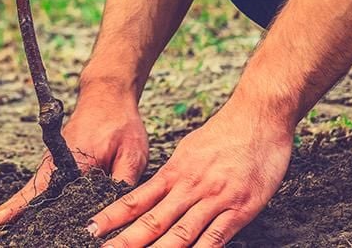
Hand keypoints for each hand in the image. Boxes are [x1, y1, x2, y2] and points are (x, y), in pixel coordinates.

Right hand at [0, 87, 148, 232]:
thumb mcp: (132, 154)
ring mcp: (54, 165)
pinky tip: (16, 218)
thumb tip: (114, 214)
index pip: (43, 191)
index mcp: (72, 162)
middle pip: (28, 195)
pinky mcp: (57, 166)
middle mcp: (56, 164)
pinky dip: (25, 203)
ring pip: (31, 193)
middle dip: (6, 213)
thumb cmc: (121, 122)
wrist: (108, 95)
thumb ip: (123, 184)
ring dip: (12, 210)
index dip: (19, 208)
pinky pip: (40, 188)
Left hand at [87, 100, 292, 246]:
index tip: (92, 228)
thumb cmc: (226, 131)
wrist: (259, 115)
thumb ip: (173, 175)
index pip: (137, 200)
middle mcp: (189, 187)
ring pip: (180, 233)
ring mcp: (214, 199)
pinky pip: (216, 237)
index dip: (113, 216)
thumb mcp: (189, 149)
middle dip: (126, 241)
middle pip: (152, 221)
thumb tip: (154, 192)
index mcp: (174, 172)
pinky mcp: (239, 209)